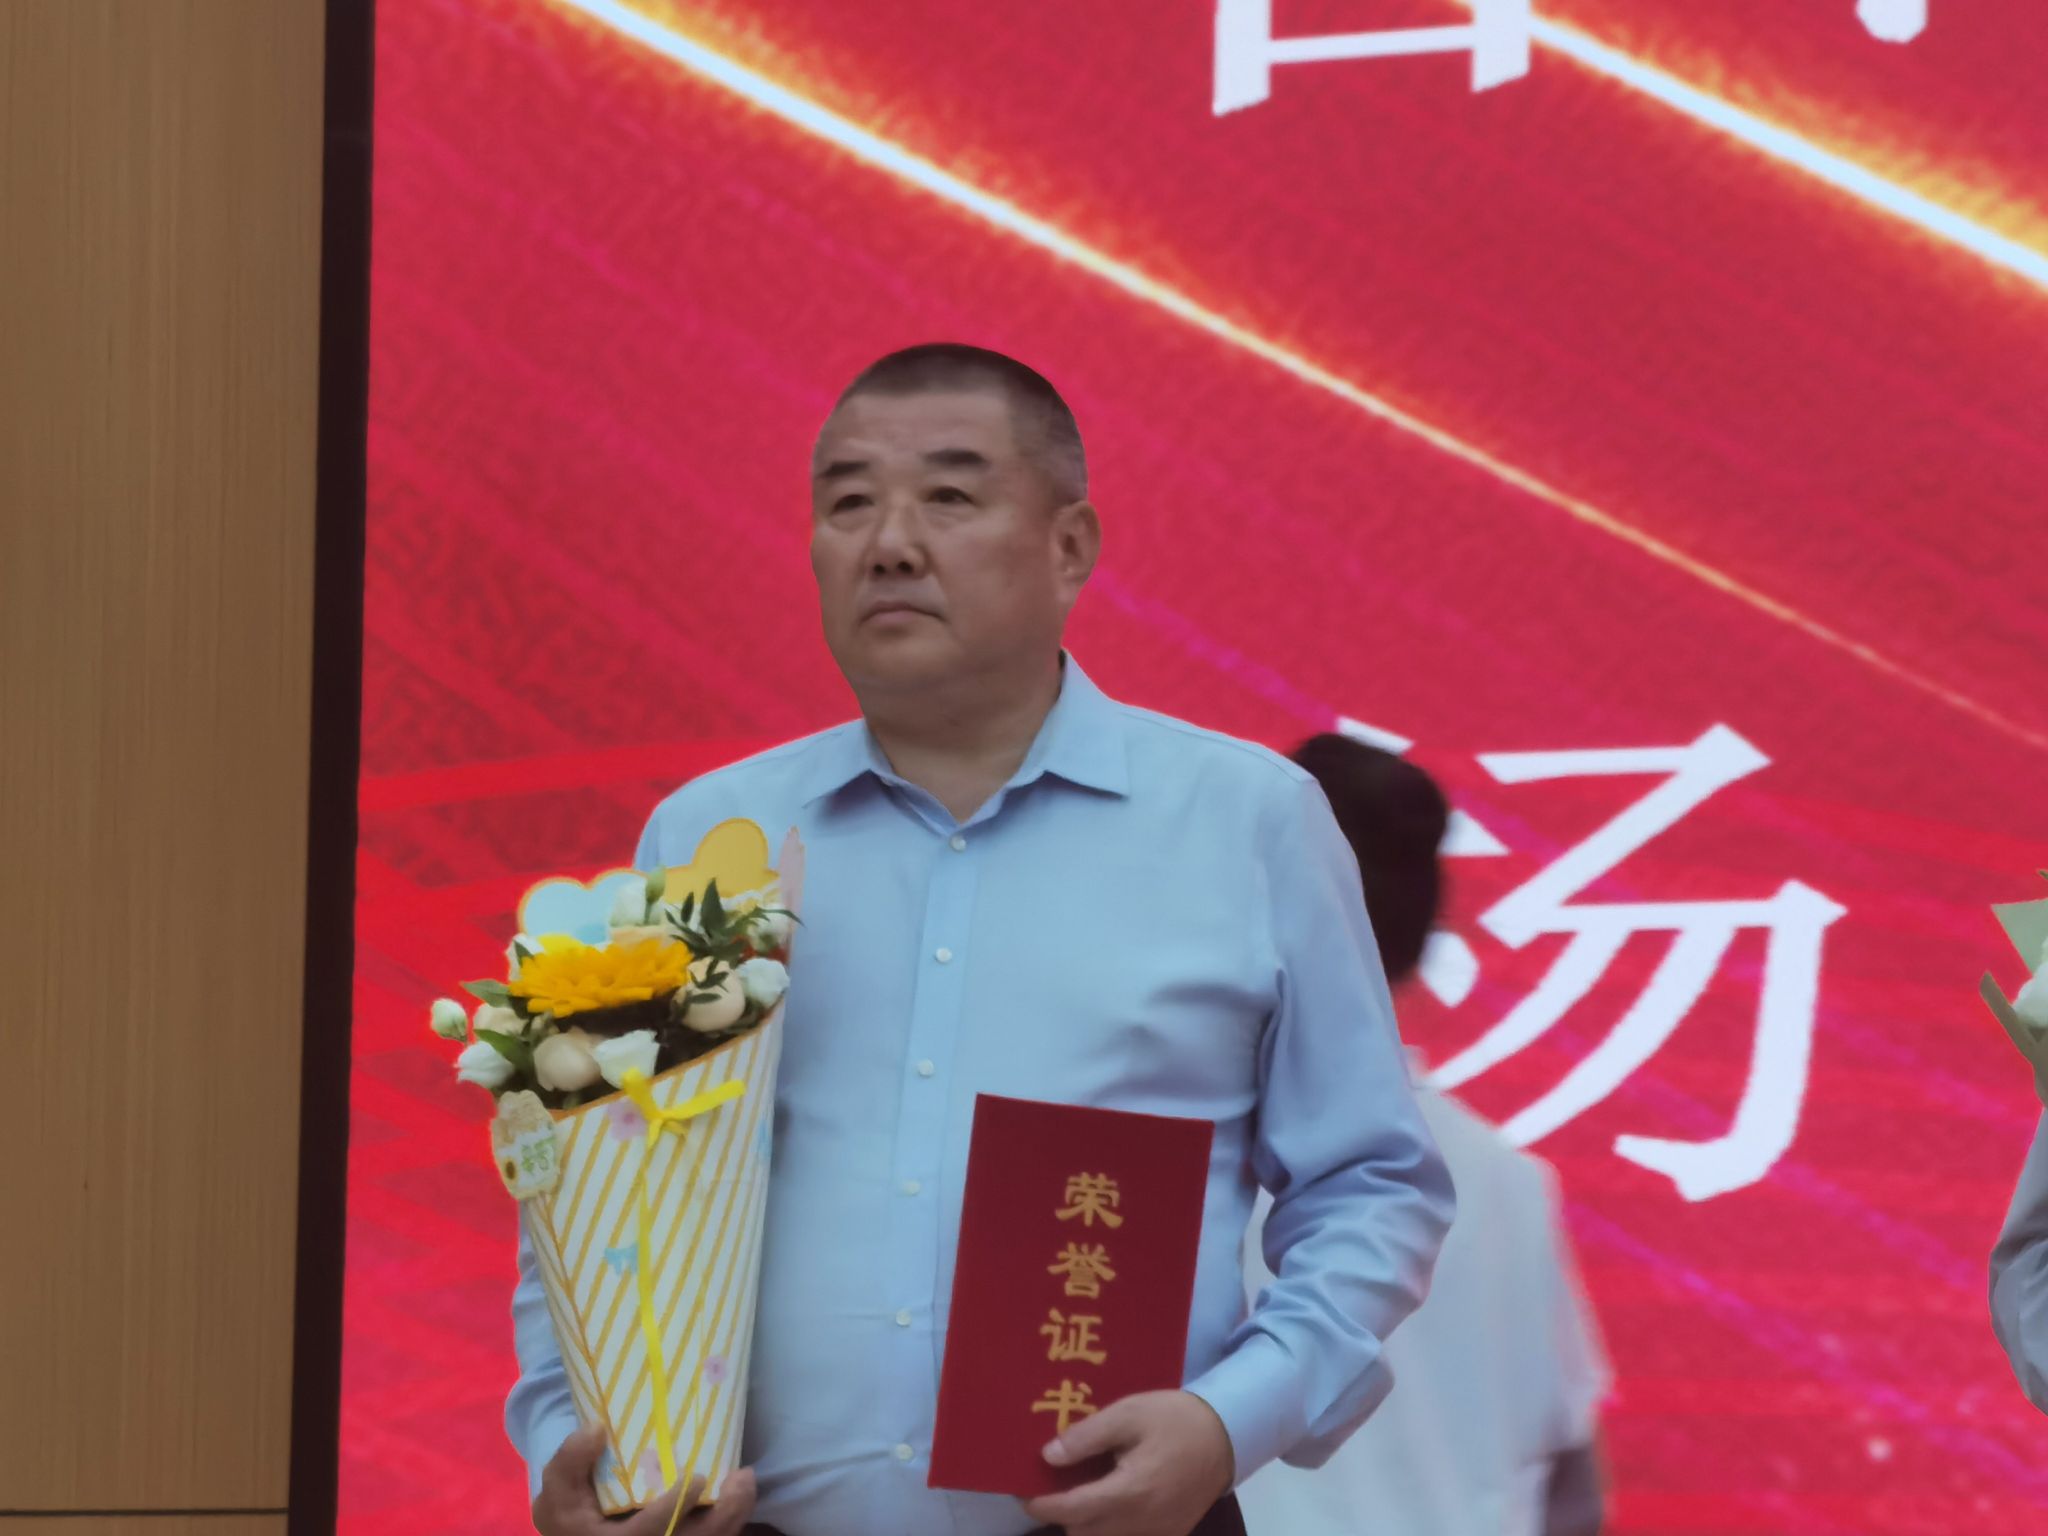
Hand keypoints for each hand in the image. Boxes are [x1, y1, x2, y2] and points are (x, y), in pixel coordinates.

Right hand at [532, 1425, 758, 1535]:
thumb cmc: (570, 1518)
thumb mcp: (557, 1493)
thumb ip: (569, 1463)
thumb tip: (596, 1430)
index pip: (650, 1532)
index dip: (674, 1508)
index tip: (697, 1477)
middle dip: (725, 1516)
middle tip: (742, 1478)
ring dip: (735, 1517)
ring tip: (745, 1480)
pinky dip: (731, 1521)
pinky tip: (738, 1494)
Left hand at [1021, 1390, 1234, 1535]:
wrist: (1227, 1435)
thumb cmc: (1174, 1419)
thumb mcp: (1128, 1413)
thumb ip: (1087, 1436)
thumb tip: (1048, 1456)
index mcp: (1129, 1492)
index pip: (1073, 1511)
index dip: (1043, 1505)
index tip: (1024, 1493)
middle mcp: (1141, 1522)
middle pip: (1085, 1532)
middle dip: (1063, 1515)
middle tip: (1052, 1487)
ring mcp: (1157, 1532)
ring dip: (1086, 1522)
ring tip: (1080, 1492)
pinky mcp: (1169, 1533)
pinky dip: (1111, 1525)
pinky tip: (1111, 1498)